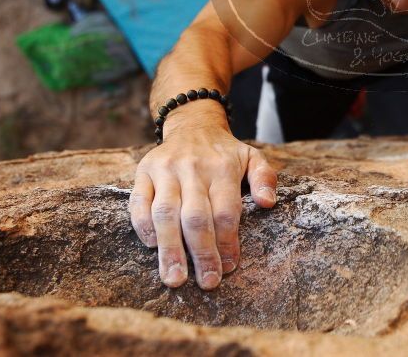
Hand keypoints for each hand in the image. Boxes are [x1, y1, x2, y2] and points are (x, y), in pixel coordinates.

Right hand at [129, 119, 277, 289]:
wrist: (192, 125)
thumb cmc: (225, 152)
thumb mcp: (252, 157)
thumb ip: (265, 178)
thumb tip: (268, 203)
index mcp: (222, 168)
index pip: (225, 211)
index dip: (227, 242)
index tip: (229, 267)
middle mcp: (192, 168)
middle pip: (196, 217)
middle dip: (202, 253)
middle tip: (207, 282)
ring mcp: (165, 170)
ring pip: (166, 213)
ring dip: (170, 249)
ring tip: (175, 278)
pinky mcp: (143, 172)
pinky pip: (138, 203)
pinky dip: (143, 227)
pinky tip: (153, 247)